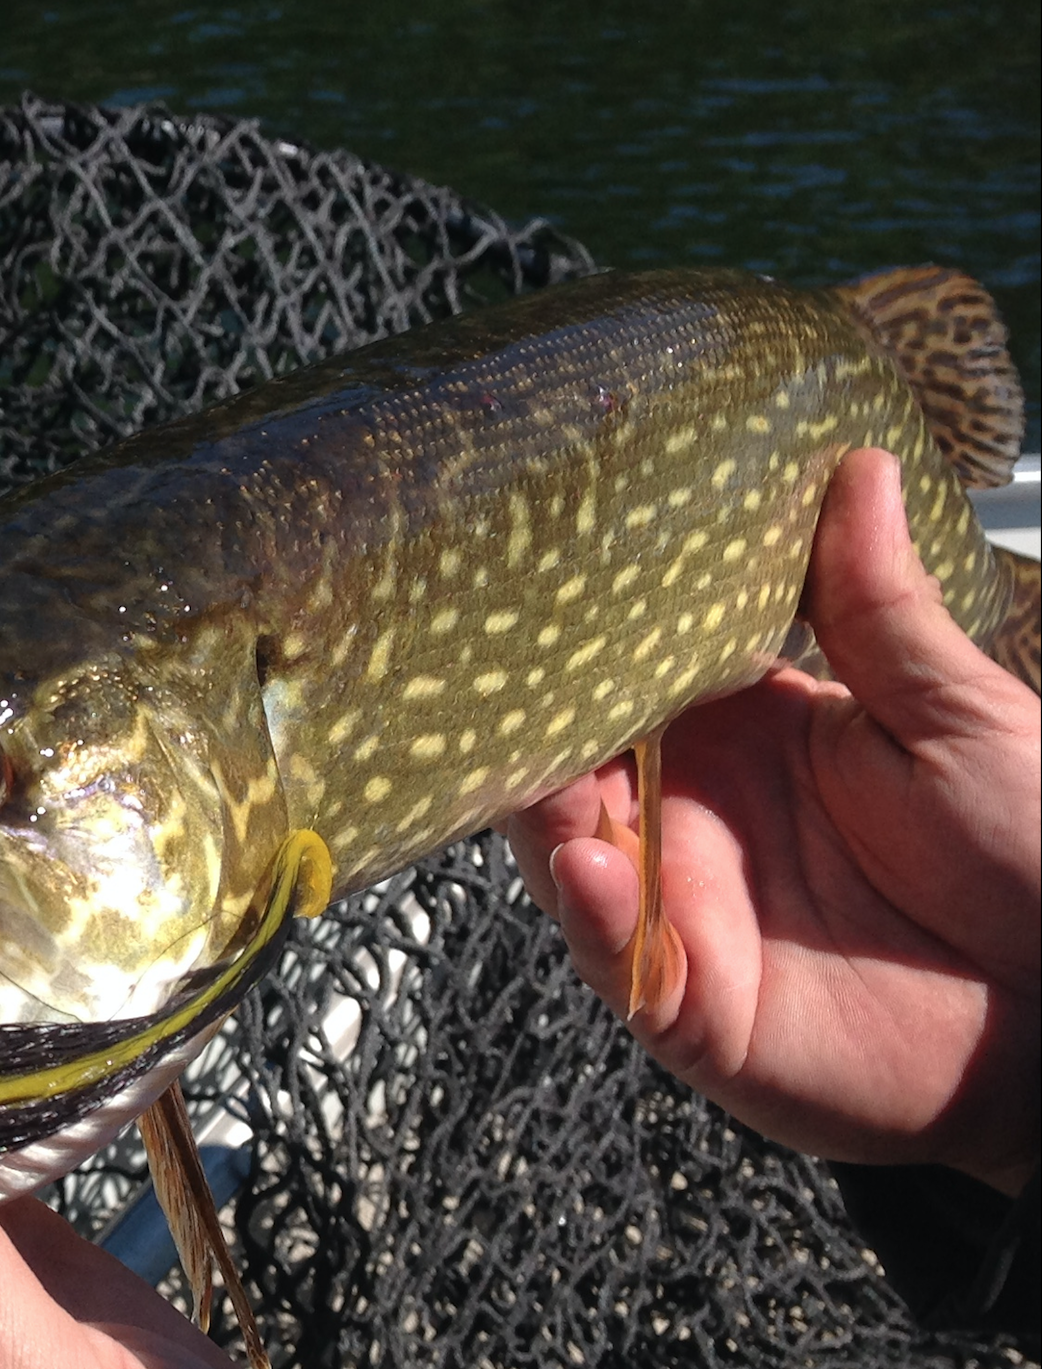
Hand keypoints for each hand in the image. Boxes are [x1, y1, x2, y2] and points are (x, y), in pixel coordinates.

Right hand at [503, 447, 1040, 1195]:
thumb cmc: (1040, 856)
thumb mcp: (958, 717)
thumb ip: (877, 609)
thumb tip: (855, 463)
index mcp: (743, 736)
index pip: (627, 673)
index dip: (579, 632)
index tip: (534, 571)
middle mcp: (690, 820)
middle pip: (568, 761)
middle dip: (523, 721)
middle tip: (484, 668)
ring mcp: (681, 913)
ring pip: (566, 855)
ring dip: (539, 812)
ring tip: (536, 771)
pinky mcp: (692, 1007)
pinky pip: (619, 959)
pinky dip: (593, 915)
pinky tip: (590, 864)